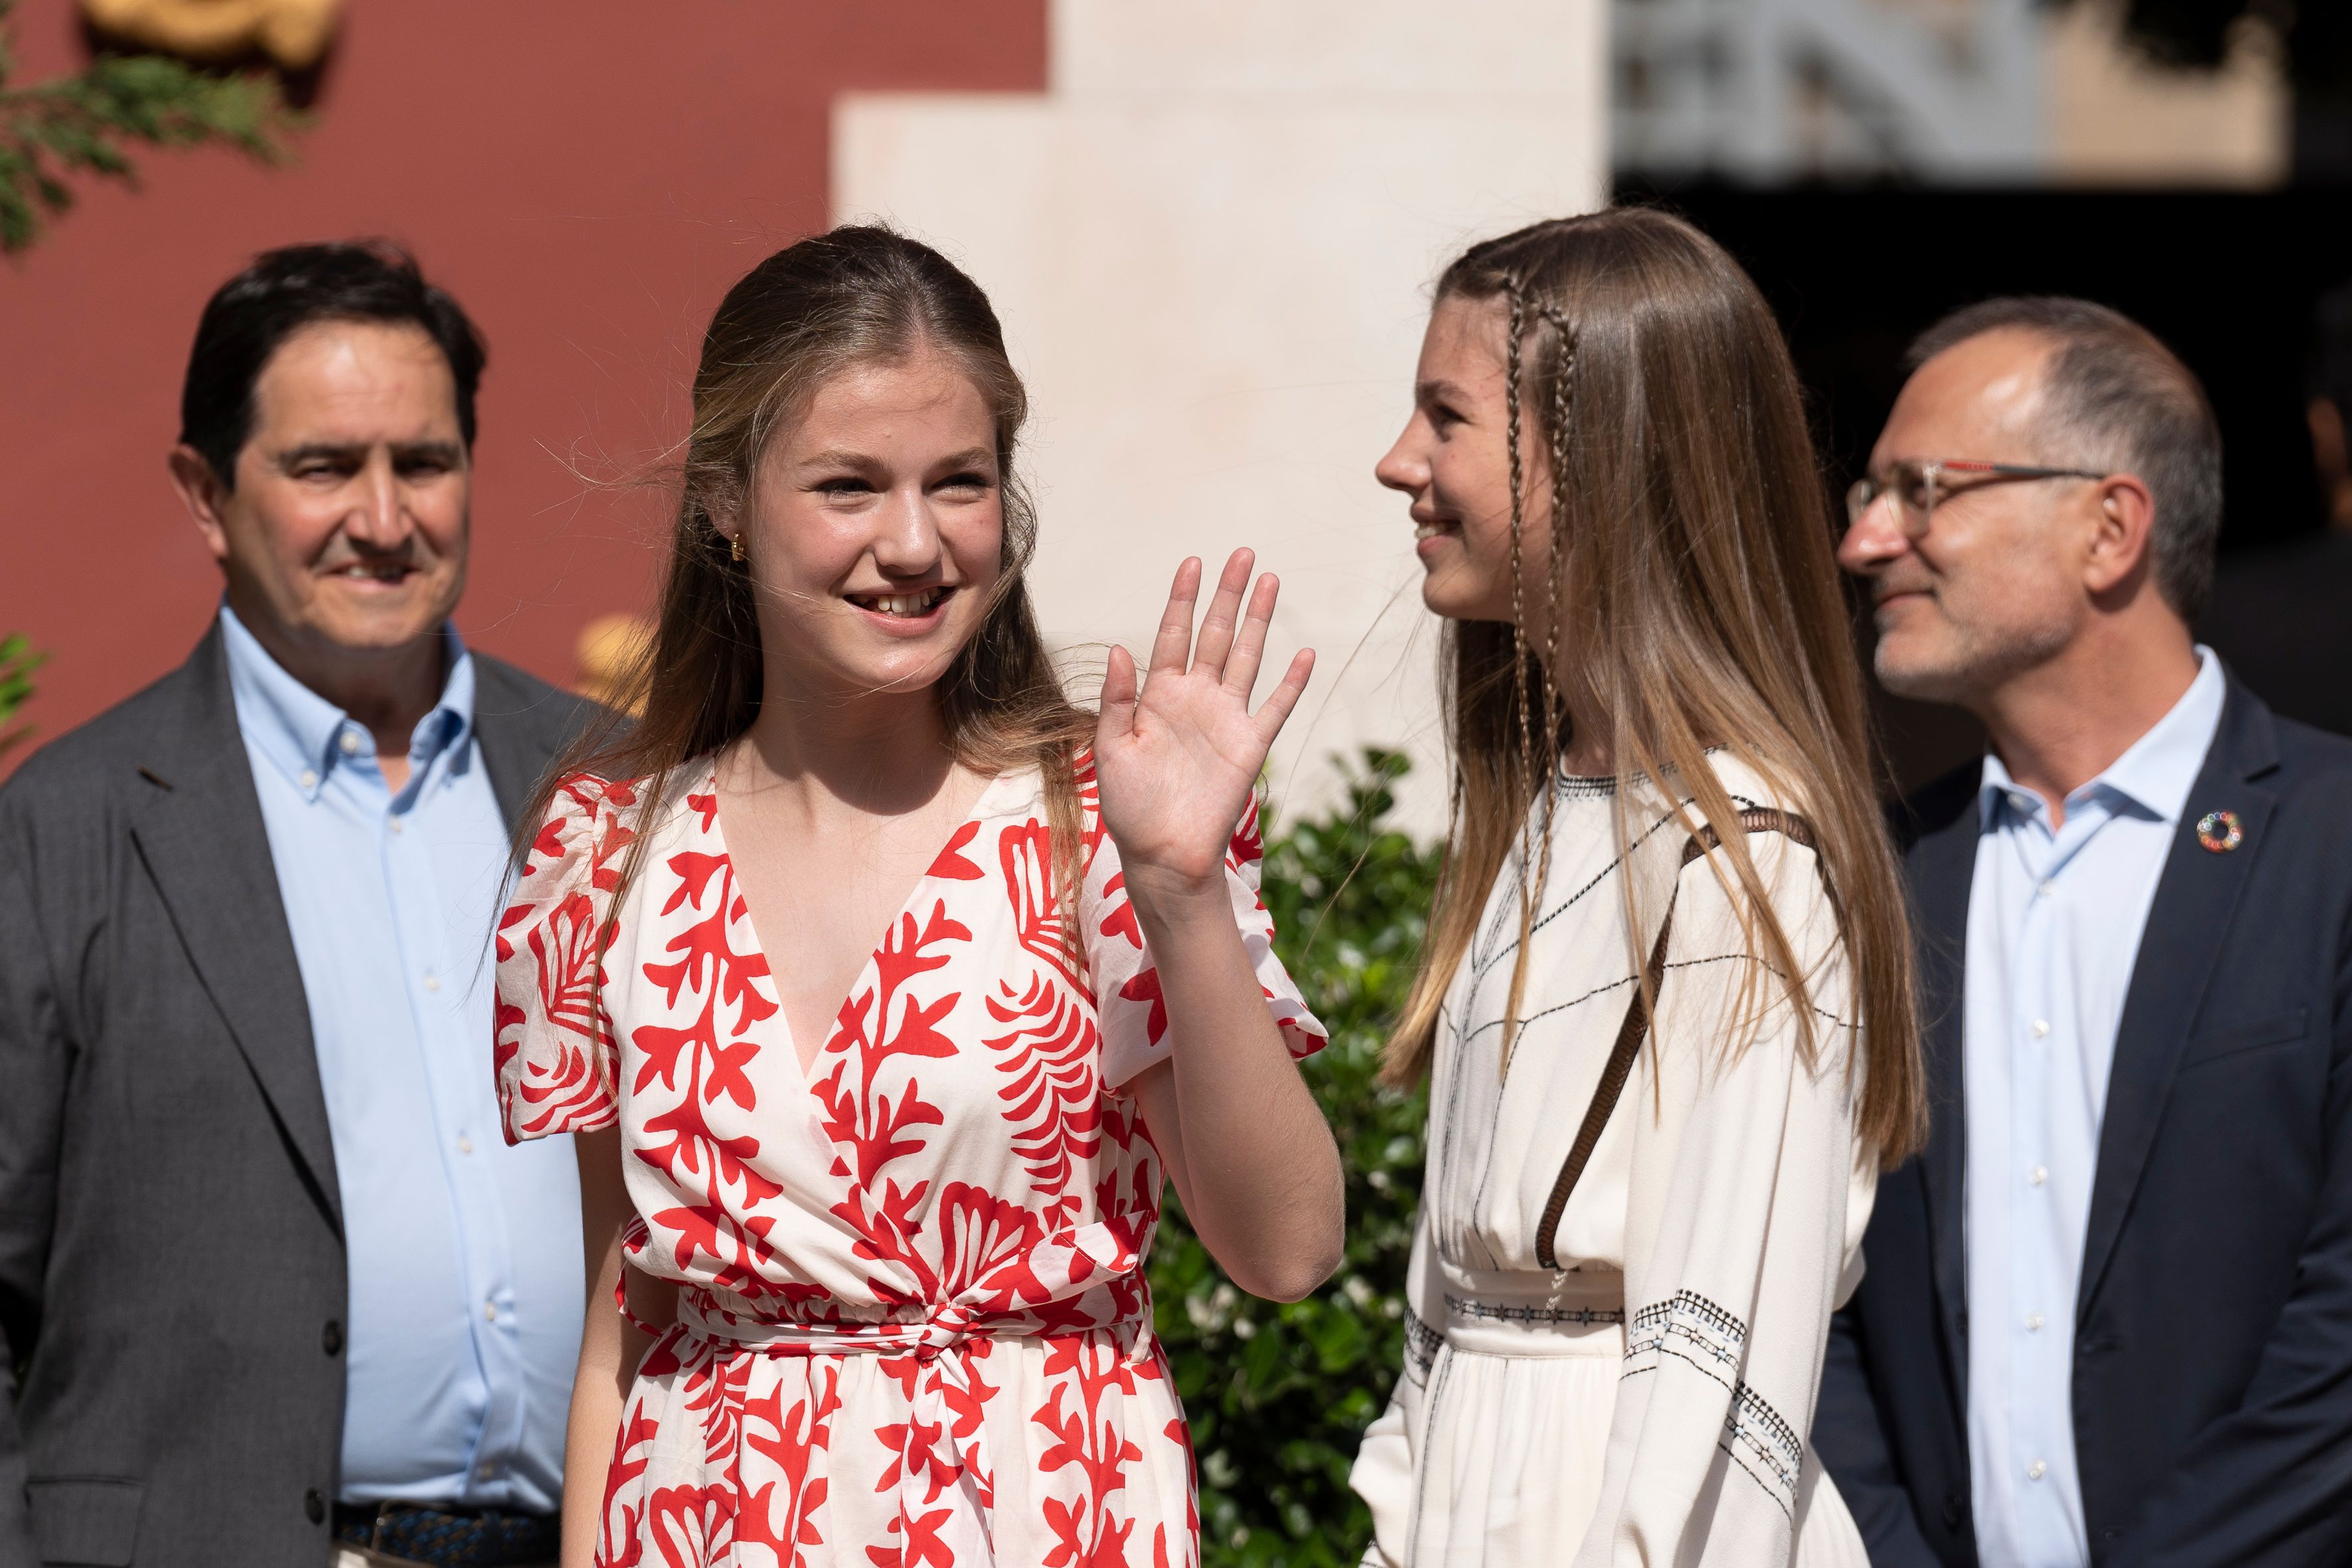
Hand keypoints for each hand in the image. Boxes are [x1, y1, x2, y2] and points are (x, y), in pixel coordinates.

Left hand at [1095, 550, 1314, 909]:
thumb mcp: (1111, 750)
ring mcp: (1226, 719)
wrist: (1163, 853)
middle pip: (1217, 634)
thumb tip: (1119, 649)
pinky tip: (1304, 653)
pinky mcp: (1250, 745)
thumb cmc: (1130, 806)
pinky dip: (1291, 682)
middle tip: (1242, 554)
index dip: (1182, 598)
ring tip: (1270, 581)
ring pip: (1248, 657)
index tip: (1192, 562)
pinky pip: (1276, 707)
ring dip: (1260, 620)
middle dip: (1228, 594)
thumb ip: (1117, 700)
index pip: (1173, 634)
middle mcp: (1196, 699)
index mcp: (1158, 695)